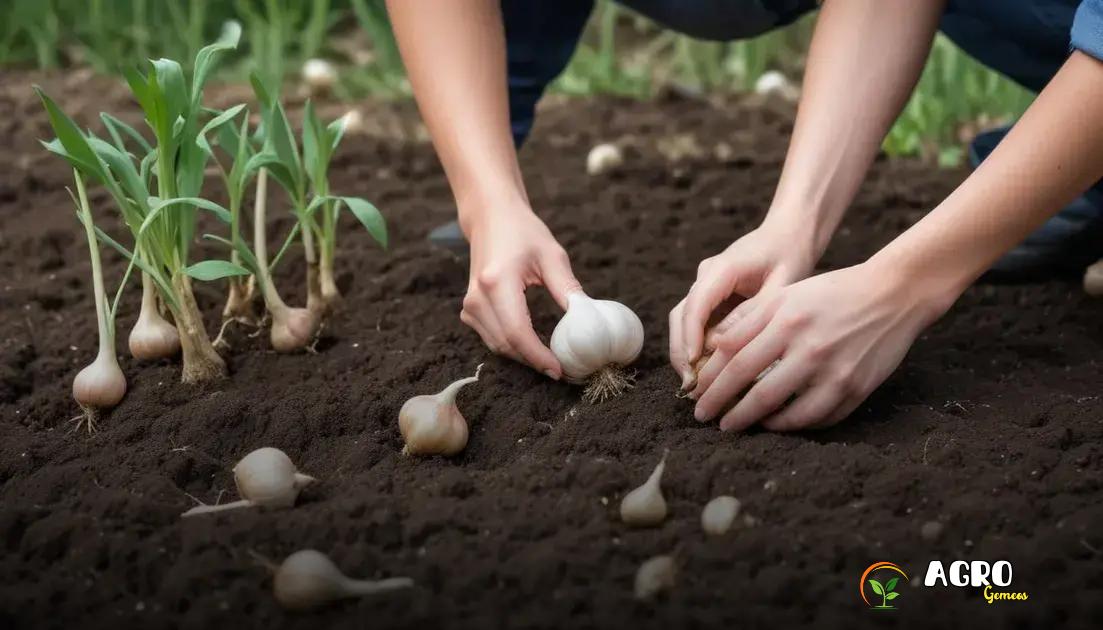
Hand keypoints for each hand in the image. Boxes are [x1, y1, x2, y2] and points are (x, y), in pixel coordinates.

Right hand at [462, 206, 580, 377]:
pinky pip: (491, 338)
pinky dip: (512, 346)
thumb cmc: (522, 231)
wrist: (490, 218)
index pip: (517, 332)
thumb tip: (588, 320)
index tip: (559, 369)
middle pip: (506, 344)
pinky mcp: (469, 310)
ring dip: (524, 356)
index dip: (538, 356)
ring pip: (497, 346)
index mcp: (497, 282)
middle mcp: (477, 297)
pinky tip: (533, 345)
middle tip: (562, 368)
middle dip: (534, 361)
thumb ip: (568, 289)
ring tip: (551, 359)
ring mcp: (470, 305)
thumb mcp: (552, 255)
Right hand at [670, 223, 816, 388]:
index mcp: (722, 268)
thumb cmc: (789, 257)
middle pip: (682, 315)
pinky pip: (697, 322)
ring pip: (684, 321)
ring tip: (696, 383)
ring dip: (687, 351)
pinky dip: (698, 345)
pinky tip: (708, 370)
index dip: (690, 336)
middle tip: (691, 385)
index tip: (693, 365)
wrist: (790, 235)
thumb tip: (720, 345)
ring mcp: (705, 285)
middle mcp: (706, 276)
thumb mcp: (780, 288)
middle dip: (682, 351)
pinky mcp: (711, 295)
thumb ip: (751, 315)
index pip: (695, 304)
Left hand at [690, 261, 951, 430]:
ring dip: (756, 423)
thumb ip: (749, 318)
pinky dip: (792, 424)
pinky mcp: (855, 390)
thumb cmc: (832, 293)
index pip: (736, 359)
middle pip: (755, 391)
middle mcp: (809, 349)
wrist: (893, 295)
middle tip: (706, 419)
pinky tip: (776, 423)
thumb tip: (713, 346)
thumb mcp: (787, 294)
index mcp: (787, 321)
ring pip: (785, 413)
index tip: (697, 393)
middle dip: (725, 409)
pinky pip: (816, 418)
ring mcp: (834, 373)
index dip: (712, 381)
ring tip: (737, 424)